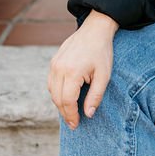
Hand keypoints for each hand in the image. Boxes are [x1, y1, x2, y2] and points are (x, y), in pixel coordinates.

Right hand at [48, 11, 117, 128]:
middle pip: (57, 98)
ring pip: (51, 91)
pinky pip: (51, 82)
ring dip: (59, 104)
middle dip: (64, 113)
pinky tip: (66, 98)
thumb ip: (95, 96)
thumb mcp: (104, 76)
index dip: (71, 115)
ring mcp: (54, 64)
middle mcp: (59, 68)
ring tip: (70, 113)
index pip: (67, 101)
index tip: (76, 125)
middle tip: (73, 123)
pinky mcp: (53, 62)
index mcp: (72, 72)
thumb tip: (88, 114)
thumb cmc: (101, 52)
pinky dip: (56, 93)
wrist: (94, 30)